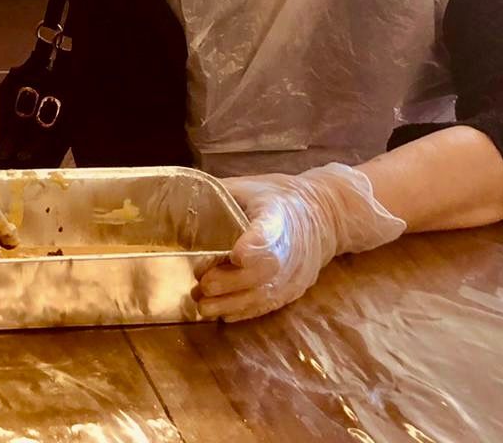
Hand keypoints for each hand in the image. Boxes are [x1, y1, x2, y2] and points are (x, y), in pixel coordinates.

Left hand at [195, 162, 406, 321]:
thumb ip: (220, 194)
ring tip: (204, 306)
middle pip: (265, 271)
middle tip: (203, 285)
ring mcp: (296, 273)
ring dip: (233, 303)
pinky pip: (270, 305)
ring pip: (266, 294)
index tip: (236, 254)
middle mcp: (292, 248)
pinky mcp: (294, 289)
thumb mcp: (252, 187)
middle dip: (233, 281)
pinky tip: (224, 315)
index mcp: (279, 215)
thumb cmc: (280, 197)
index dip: (255, 244)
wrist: (326, 216)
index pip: (270, 231)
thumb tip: (175, 195)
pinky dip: (246, 312)